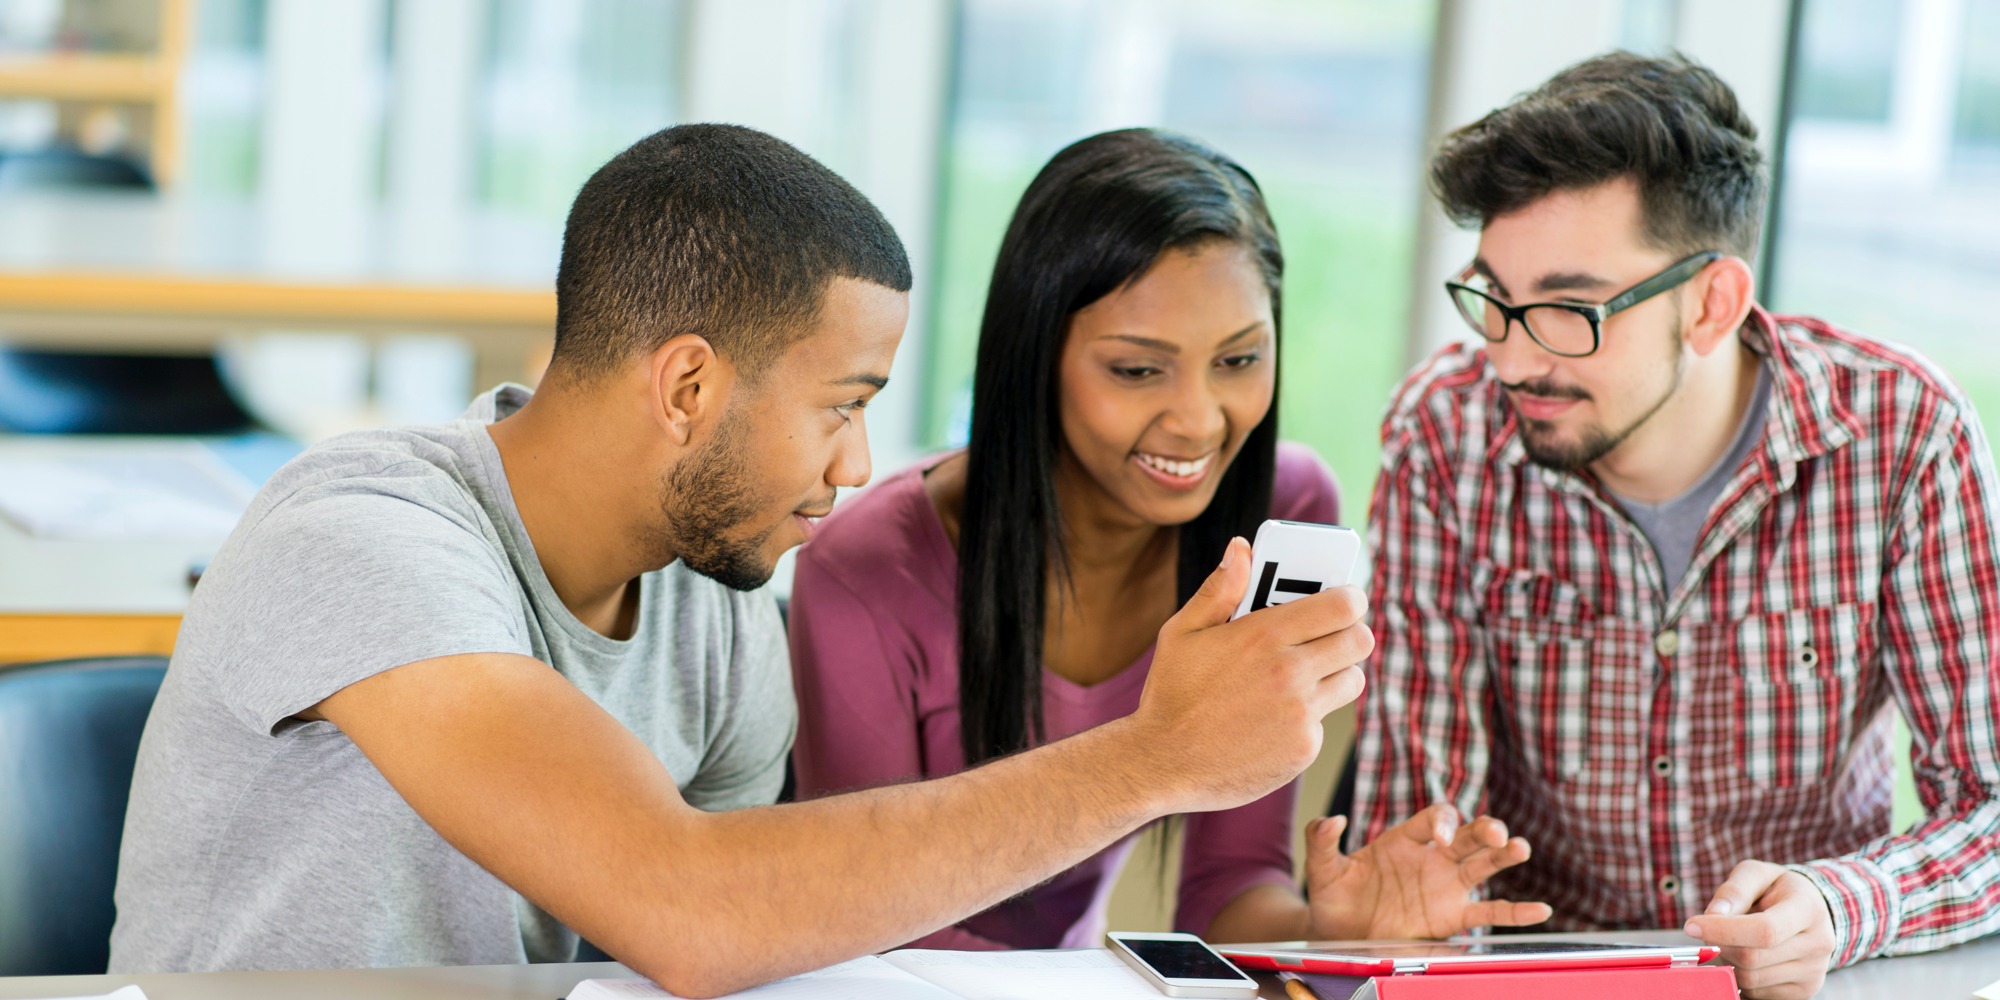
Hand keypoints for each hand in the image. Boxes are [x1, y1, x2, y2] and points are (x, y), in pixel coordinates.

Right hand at [1131, 537, 1372, 814]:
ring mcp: (1301, 713)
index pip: (1344, 604)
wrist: (1161, 763)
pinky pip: (1324, 721)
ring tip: (1302, 676)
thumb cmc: (1171, 694)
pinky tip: (1272, 718)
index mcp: (1264, 635)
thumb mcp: (1182, 632)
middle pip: (1360, 640)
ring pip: (1352, 680)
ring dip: (1335, 674)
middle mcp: (1291, 672)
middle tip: (1329, 635)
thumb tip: (1241, 549)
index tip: (1343, 599)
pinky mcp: (1304, 748)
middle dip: (1349, 632)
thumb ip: (1219, 590)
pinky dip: (1307, 717)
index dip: (1350, 598)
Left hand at [1305, 803, 1550, 939]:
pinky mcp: (1452, 916)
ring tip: (1521, 848)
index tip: (1439, 838)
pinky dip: (1516, 912)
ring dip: (1503, 856)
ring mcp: (1445, 886)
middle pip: (1466, 836)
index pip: (1433, 819)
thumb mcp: (1323, 869)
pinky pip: (1489, 911)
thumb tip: (1331, 820)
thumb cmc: (1334, 897)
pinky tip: (1541, 910)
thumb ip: (1321, 841)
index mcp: (1404, 839)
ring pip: (1482, 865)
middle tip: (1498, 833)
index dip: (1441, 822)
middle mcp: (1431, 858)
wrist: (1338, 934)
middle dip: (1484, 830)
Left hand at [1685, 861, 1835, 998]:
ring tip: (1736, 942)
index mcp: (1807, 909)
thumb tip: (1712, 915)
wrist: (1811, 912)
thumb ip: (1734, 890)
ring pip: (1751, 979)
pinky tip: (1748, 958)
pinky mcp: (1803, 992)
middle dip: (1722, 945)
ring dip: (1729, 963)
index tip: (1691, 925)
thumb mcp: (1756, 874)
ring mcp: (1813, 972)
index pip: (1764, 930)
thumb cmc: (1777, 890)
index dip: (1723, 931)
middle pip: (1752, 958)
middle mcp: (1818, 944)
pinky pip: (1757, 994)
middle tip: (1715, 931)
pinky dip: (1741, 979)